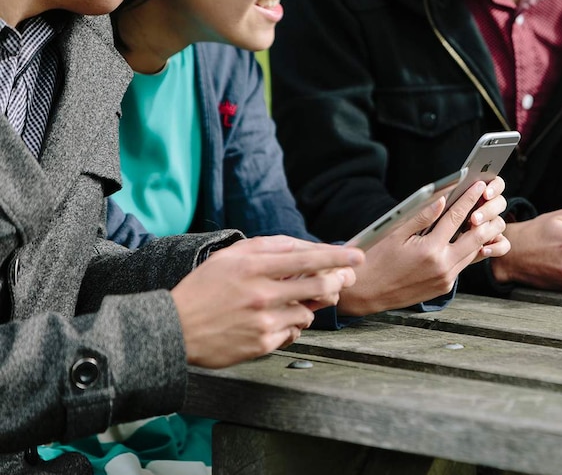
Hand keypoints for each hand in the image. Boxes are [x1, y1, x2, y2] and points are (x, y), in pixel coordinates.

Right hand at [171, 236, 362, 367]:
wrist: (175, 329)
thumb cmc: (204, 289)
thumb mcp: (230, 256)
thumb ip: (268, 247)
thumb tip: (303, 246)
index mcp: (253, 267)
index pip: (307, 258)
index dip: (337, 256)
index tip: (357, 255)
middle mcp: (261, 293)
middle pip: (319, 285)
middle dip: (338, 281)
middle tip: (344, 279)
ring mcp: (263, 320)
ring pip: (309, 312)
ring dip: (308, 305)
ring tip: (291, 301)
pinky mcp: (262, 343)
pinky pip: (294, 332)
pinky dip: (292, 325)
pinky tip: (275, 320)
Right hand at [339, 178, 507, 315]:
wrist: (367, 292)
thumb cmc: (376, 259)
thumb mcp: (395, 233)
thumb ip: (422, 216)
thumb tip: (441, 199)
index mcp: (429, 250)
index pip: (455, 218)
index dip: (468, 199)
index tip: (477, 185)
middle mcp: (442, 266)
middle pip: (476, 237)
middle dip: (487, 218)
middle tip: (491, 202)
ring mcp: (445, 279)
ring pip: (473, 253)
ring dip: (482, 235)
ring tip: (486, 217)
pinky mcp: (444, 288)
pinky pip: (463, 265)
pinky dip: (470, 251)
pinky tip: (471, 239)